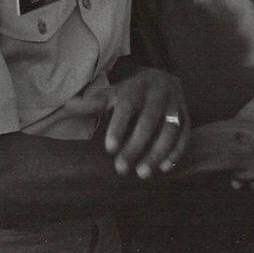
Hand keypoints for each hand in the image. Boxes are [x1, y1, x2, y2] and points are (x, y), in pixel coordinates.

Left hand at [65, 67, 188, 178]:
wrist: (160, 78)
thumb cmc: (129, 92)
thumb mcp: (110, 94)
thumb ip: (92, 103)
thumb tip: (67, 105)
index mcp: (136, 87)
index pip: (128, 106)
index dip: (119, 127)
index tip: (109, 149)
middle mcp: (159, 93)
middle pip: (149, 120)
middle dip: (136, 145)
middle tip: (121, 169)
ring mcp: (175, 104)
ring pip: (170, 129)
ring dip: (157, 153)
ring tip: (142, 173)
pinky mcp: (186, 115)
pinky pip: (185, 135)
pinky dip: (176, 152)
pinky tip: (164, 168)